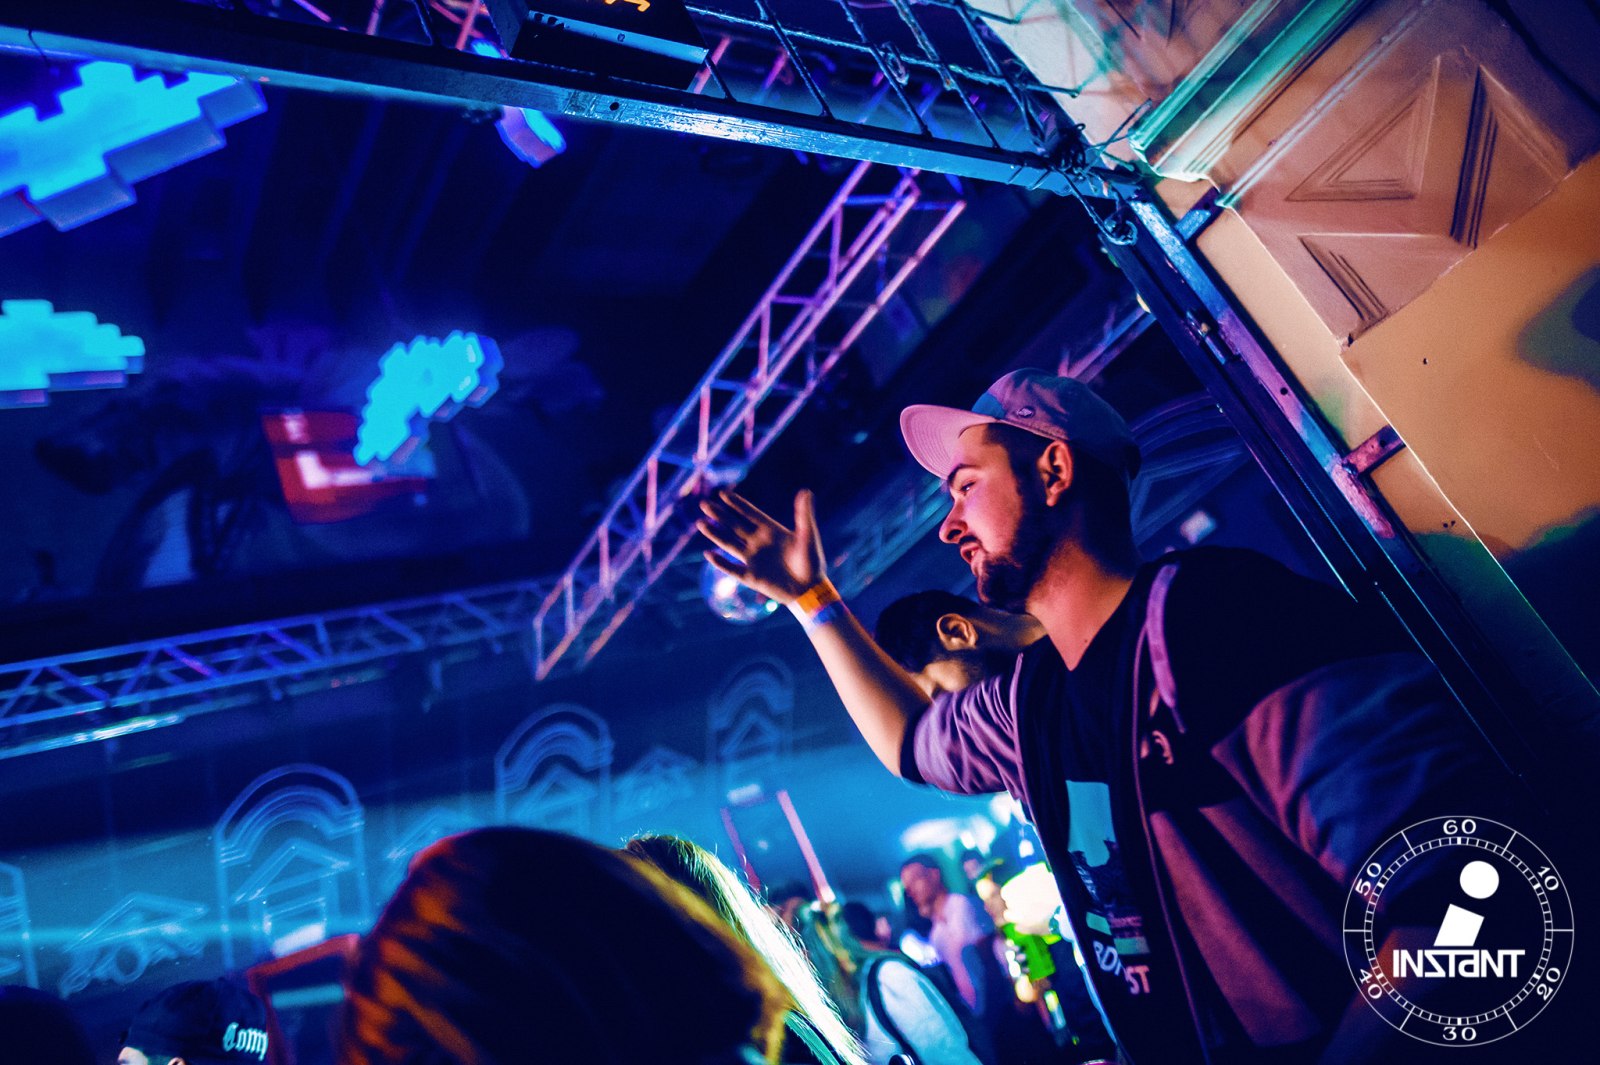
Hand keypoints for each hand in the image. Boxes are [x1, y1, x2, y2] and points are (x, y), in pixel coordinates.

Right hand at [697, 488, 823, 604]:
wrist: (810, 589)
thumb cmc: (811, 561)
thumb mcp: (808, 535)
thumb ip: (804, 515)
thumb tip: (806, 492)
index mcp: (770, 531)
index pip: (750, 514)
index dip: (737, 505)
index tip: (723, 494)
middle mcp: (758, 543)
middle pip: (734, 526)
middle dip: (720, 515)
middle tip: (704, 504)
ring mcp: (753, 559)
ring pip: (729, 544)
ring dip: (715, 534)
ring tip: (701, 523)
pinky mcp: (751, 577)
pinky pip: (732, 569)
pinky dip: (721, 562)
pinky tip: (709, 554)